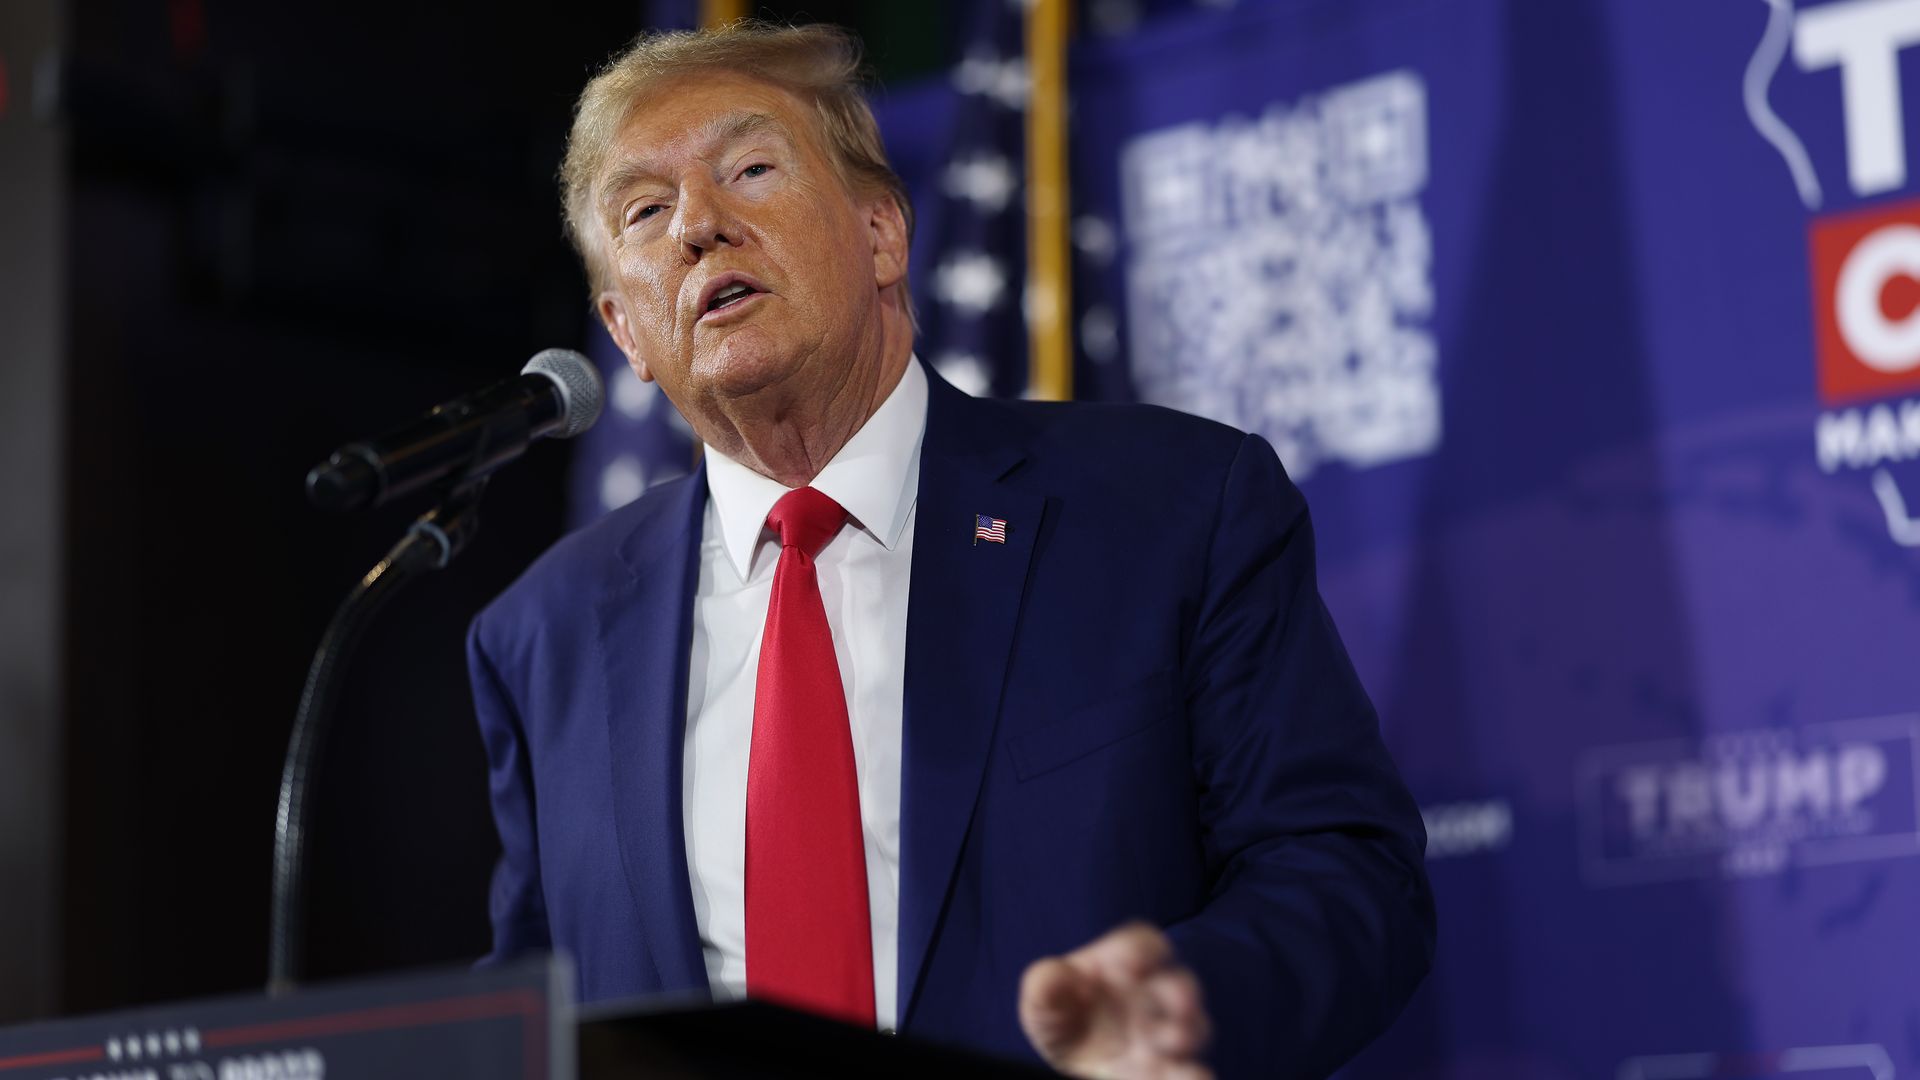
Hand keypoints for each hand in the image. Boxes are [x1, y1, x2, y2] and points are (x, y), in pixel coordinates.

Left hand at [1018, 922, 1212, 1079]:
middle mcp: (1150, 997)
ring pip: (1192, 1028)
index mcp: (1122, 967)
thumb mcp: (1042, 1002)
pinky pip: (1189, 1072)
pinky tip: (1191, 1077)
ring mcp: (1161, 1036)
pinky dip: (1193, 1075)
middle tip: (1178, 1002)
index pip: (1143, 944)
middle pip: (1178, 986)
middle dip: (1181, 992)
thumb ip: (1045, 984)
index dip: (1143, 949)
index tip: (1131, 964)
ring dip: (1188, 1032)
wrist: (1068, 1064)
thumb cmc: (1060, 1018)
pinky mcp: (1165, 1071)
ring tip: (1174, 1041)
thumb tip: (1058, 974)